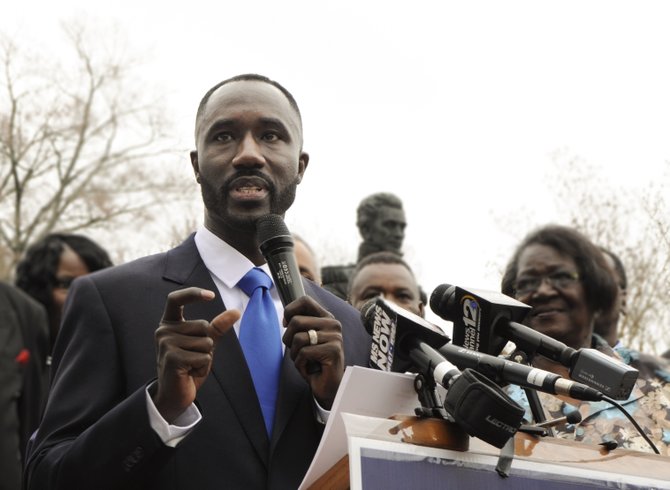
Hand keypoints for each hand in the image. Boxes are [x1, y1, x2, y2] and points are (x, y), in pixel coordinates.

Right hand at [153, 287, 240, 422]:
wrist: (175, 394)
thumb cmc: (189, 366)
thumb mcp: (204, 343)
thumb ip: (218, 326)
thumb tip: (235, 311)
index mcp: (169, 323)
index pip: (176, 299)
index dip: (193, 293)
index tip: (211, 295)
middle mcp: (163, 331)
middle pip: (204, 326)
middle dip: (207, 344)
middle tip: (193, 358)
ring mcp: (166, 343)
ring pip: (206, 342)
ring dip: (205, 357)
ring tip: (191, 366)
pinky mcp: (172, 357)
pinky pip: (203, 356)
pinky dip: (203, 366)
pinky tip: (189, 373)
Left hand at [282, 296, 343, 408]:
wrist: (328, 386)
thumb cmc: (314, 362)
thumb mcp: (306, 339)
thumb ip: (299, 325)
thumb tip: (286, 318)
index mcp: (326, 317)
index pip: (305, 301)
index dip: (290, 310)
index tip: (286, 324)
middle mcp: (333, 324)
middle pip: (296, 321)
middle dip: (288, 339)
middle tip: (297, 351)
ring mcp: (335, 337)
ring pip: (298, 338)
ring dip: (295, 354)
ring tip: (305, 361)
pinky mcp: (333, 350)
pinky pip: (304, 353)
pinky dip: (300, 364)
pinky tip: (310, 369)